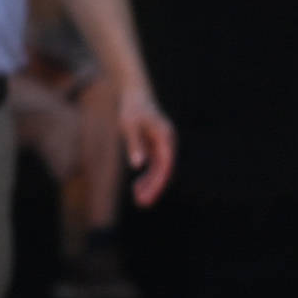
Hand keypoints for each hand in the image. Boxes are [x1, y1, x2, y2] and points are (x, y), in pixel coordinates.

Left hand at [113, 85, 176, 206]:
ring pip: (159, 170)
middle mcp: (168, 143)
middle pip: (164, 170)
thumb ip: (134, 144)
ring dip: (150, 185)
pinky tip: (137, 187)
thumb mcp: (130, 125)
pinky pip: (154, 166)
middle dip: (154, 188)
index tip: (147, 195)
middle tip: (142, 203)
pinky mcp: (156, 147)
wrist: (135, 94)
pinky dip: (147, 176)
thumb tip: (138, 165)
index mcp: (166, 138)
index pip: (165, 165)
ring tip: (139, 200)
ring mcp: (163, 146)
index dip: (157, 182)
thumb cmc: (132, 108)